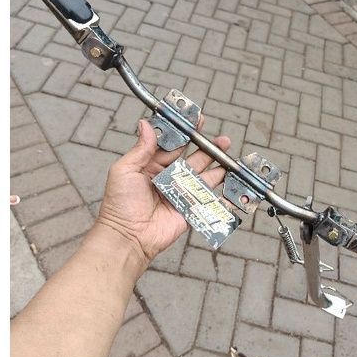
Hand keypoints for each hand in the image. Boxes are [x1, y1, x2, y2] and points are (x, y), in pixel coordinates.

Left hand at [95, 118, 230, 263]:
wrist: (127, 237)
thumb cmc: (120, 204)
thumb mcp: (125, 170)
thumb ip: (140, 148)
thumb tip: (145, 123)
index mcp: (153, 165)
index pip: (175, 145)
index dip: (187, 133)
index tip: (198, 120)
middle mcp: (170, 178)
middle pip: (195, 160)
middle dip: (210, 149)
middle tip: (224, 140)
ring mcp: (182, 194)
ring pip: (205, 178)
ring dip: (220, 168)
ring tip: (231, 160)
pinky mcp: (191, 211)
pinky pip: (210, 202)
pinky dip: (225, 198)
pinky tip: (236, 190)